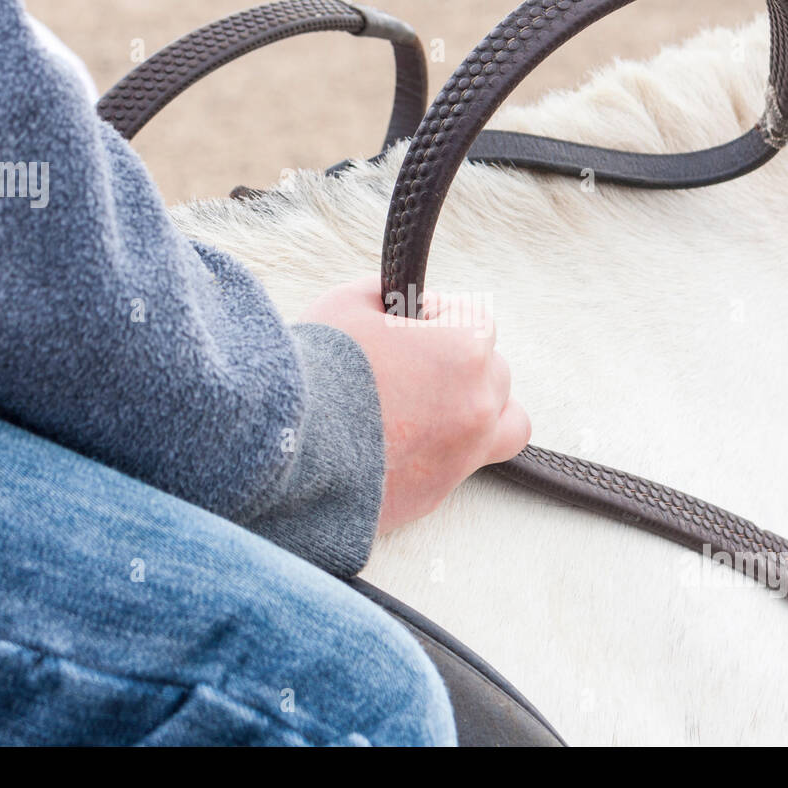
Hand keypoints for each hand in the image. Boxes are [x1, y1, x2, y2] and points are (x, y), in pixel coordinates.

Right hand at [300, 276, 530, 532]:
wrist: (282, 450)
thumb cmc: (317, 370)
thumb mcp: (348, 302)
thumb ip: (390, 293)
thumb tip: (403, 301)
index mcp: (466, 352)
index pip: (476, 319)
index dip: (436, 318)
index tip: (405, 326)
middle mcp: (477, 407)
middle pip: (494, 372)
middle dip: (458, 363)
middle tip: (409, 366)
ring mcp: (462, 456)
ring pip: (505, 426)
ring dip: (480, 411)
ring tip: (436, 407)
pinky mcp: (435, 495)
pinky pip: (460, 465)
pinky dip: (441, 451)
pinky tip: (402, 440)